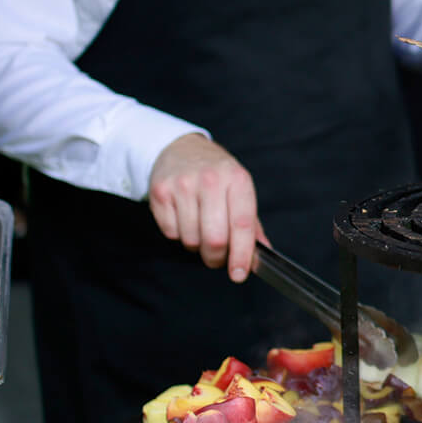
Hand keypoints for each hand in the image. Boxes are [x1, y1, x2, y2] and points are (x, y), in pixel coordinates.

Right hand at [147, 133, 265, 280]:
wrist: (179, 148)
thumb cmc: (215, 173)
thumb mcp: (239, 189)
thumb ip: (251, 224)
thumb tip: (261, 255)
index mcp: (237, 179)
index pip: (242, 225)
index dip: (242, 255)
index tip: (239, 274)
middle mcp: (210, 180)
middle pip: (215, 239)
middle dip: (217, 258)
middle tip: (218, 257)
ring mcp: (183, 185)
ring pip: (191, 240)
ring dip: (197, 246)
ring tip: (200, 229)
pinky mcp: (160, 192)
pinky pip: (171, 233)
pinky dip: (179, 235)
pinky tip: (184, 218)